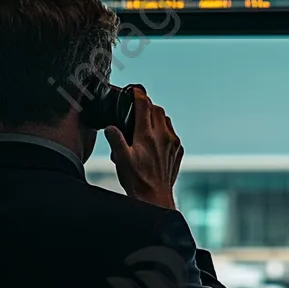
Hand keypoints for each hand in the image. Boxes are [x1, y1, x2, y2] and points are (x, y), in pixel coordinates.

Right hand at [104, 86, 182, 208]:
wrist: (155, 198)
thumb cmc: (137, 181)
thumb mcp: (121, 160)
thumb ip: (115, 140)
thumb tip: (110, 128)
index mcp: (147, 135)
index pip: (144, 105)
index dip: (138, 94)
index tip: (133, 90)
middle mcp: (163, 136)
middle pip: (157, 109)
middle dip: (146, 105)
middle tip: (135, 107)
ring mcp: (173, 143)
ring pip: (166, 120)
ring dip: (156, 117)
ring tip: (144, 123)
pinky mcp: (178, 151)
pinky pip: (172, 133)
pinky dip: (163, 130)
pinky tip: (154, 139)